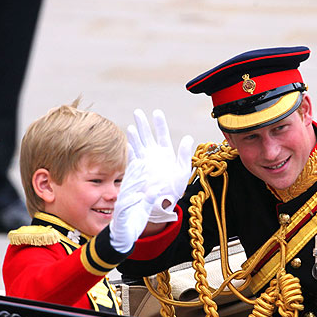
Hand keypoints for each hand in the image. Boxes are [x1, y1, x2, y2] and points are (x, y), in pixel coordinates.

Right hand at [109, 159, 159, 252]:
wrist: (123, 238)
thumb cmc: (132, 221)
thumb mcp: (144, 208)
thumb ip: (150, 198)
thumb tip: (157, 188)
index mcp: (130, 196)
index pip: (133, 181)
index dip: (137, 170)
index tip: (144, 160)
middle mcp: (124, 199)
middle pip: (129, 183)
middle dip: (135, 172)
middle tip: (142, 161)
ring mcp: (121, 207)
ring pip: (126, 192)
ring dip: (134, 183)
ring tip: (142, 175)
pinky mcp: (120, 216)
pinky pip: (125, 207)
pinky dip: (131, 201)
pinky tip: (138, 196)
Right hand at [127, 108, 195, 222]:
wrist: (164, 205)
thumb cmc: (174, 190)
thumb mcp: (182, 171)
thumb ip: (184, 154)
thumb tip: (188, 137)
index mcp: (165, 154)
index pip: (162, 135)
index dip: (159, 124)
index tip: (156, 112)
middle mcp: (153, 156)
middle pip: (147, 137)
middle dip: (143, 125)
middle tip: (138, 112)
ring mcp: (145, 163)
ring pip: (138, 146)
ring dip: (134, 137)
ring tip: (131, 127)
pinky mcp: (138, 173)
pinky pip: (133, 161)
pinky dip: (131, 153)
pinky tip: (129, 146)